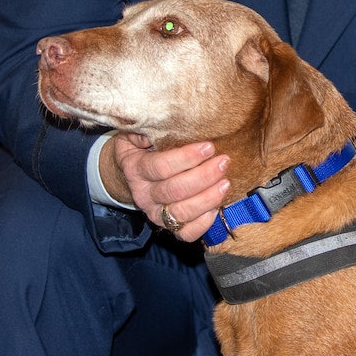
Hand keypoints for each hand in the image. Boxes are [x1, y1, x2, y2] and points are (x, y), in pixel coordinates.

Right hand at [102, 133, 230, 240]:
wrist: (129, 174)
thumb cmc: (141, 147)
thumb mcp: (135, 133)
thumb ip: (145, 128)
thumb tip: (162, 121)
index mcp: (136, 169)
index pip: (160, 167)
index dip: (185, 158)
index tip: (208, 147)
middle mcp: (144, 195)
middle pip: (174, 191)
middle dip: (203, 177)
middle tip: (223, 162)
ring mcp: (155, 214)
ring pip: (181, 213)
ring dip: (207, 199)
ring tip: (226, 183)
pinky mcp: (168, 227)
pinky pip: (186, 233)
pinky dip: (203, 224)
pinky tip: (217, 207)